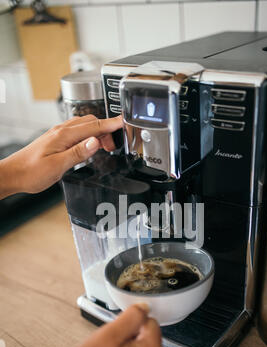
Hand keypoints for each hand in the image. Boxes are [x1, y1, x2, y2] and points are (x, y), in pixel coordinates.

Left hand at [0, 114, 122, 197]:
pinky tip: (90, 146)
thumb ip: (78, 153)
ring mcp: (58, 134)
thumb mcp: (57, 166)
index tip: (124, 123)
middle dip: (107, 130)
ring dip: (98, 132)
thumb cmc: (31, 172)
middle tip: (115, 145)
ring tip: (106, 147)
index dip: (111, 124)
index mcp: (63, 135)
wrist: (13, 174)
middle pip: (91, 122)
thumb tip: (96, 141)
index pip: (93, 126)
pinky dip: (89, 135)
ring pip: (84, 126)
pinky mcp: (56, 139)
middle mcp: (61, 131)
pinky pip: (78, 131)